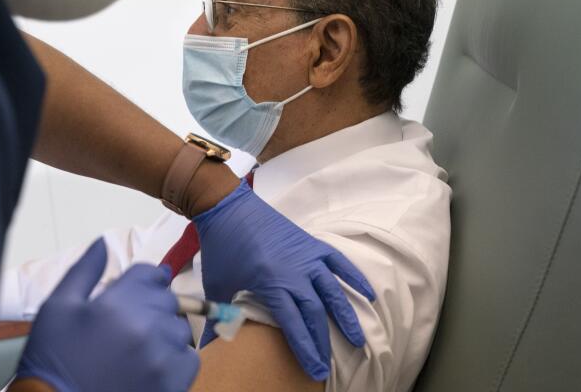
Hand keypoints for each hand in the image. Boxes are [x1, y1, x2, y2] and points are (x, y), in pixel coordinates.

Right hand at [15, 238, 198, 391]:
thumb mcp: (57, 308)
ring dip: (164, 332)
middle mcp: (147, 326)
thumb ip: (84, 271)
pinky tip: (151, 365)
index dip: (144, 280)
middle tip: (129, 325)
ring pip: (179, 328)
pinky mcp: (172, 383)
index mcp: (119, 303)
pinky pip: (189, 359)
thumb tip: (103, 242)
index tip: (137, 291)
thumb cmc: (53, 360)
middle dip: (151, 305)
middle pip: (167, 299)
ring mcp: (162, 356)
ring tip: (138, 347)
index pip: (150, 274)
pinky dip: (175, 359)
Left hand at [193, 180, 375, 381]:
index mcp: (270, 283)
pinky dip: (355, 278)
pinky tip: (369, 295)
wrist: (228, 208)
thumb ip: (221, 318)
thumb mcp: (218, 287)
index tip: (315, 371)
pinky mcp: (312, 244)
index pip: (293, 324)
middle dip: (324, 341)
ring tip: (359, 339)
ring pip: (332, 290)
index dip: (306, 349)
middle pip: (315, 312)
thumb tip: (211, 349)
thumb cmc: (222, 249)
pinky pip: (339, 262)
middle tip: (329, 365)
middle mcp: (294, 271)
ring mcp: (306, 256)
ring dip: (347, 316)